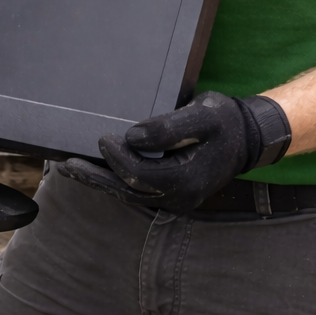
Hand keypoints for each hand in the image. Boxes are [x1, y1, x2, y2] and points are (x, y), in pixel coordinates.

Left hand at [58, 92, 289, 211]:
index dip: (116, 157)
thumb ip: (168, 127)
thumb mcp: (202, 116)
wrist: (248, 137)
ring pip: (131, 194)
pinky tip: (99, 172)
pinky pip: (139, 192)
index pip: (138, 173)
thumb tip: (132, 136)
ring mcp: (177, 199)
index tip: (101, 138)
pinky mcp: (173, 194)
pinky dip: (117, 181)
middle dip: (96, 177)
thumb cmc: (225, 122)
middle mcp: (180, 197)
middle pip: (128, 190)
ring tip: (73, 169)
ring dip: (102, 181)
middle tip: (67, 165)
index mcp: (185, 179)